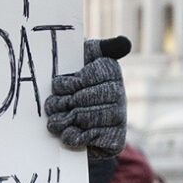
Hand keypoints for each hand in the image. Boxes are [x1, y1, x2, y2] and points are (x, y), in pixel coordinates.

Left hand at [46, 36, 128, 154]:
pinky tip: (71, 133)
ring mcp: (120, 117)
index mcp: (111, 70)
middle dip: (62, 104)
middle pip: (81, 100)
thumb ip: (98, 47)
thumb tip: (125, 43)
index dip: (65, 85)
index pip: (82, 79)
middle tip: (57, 105)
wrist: (73, 118)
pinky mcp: (116, 139)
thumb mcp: (82, 57)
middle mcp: (119, 93)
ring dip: (64, 121)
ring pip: (83, 118)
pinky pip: (88, 138)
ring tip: (60, 119)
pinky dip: (72, 137)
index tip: (60, 86)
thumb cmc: (73, 80)